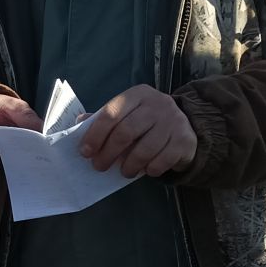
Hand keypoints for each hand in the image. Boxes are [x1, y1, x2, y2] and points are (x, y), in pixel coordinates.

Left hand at [79, 85, 197, 177]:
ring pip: (144, 150)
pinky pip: (162, 161)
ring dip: (129, 166)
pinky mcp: (185, 140)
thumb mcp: (127, 113)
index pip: (111, 114)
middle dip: (108, 153)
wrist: (185, 126)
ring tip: (124, 171)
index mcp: (138, 94)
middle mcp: (157, 104)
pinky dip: (150, 169)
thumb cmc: (147, 121)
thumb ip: (105, 118)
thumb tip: (80, 123)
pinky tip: (145, 170)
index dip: (95, 135)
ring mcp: (174, 121)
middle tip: (99, 166)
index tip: (85, 152)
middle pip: (125, 132)